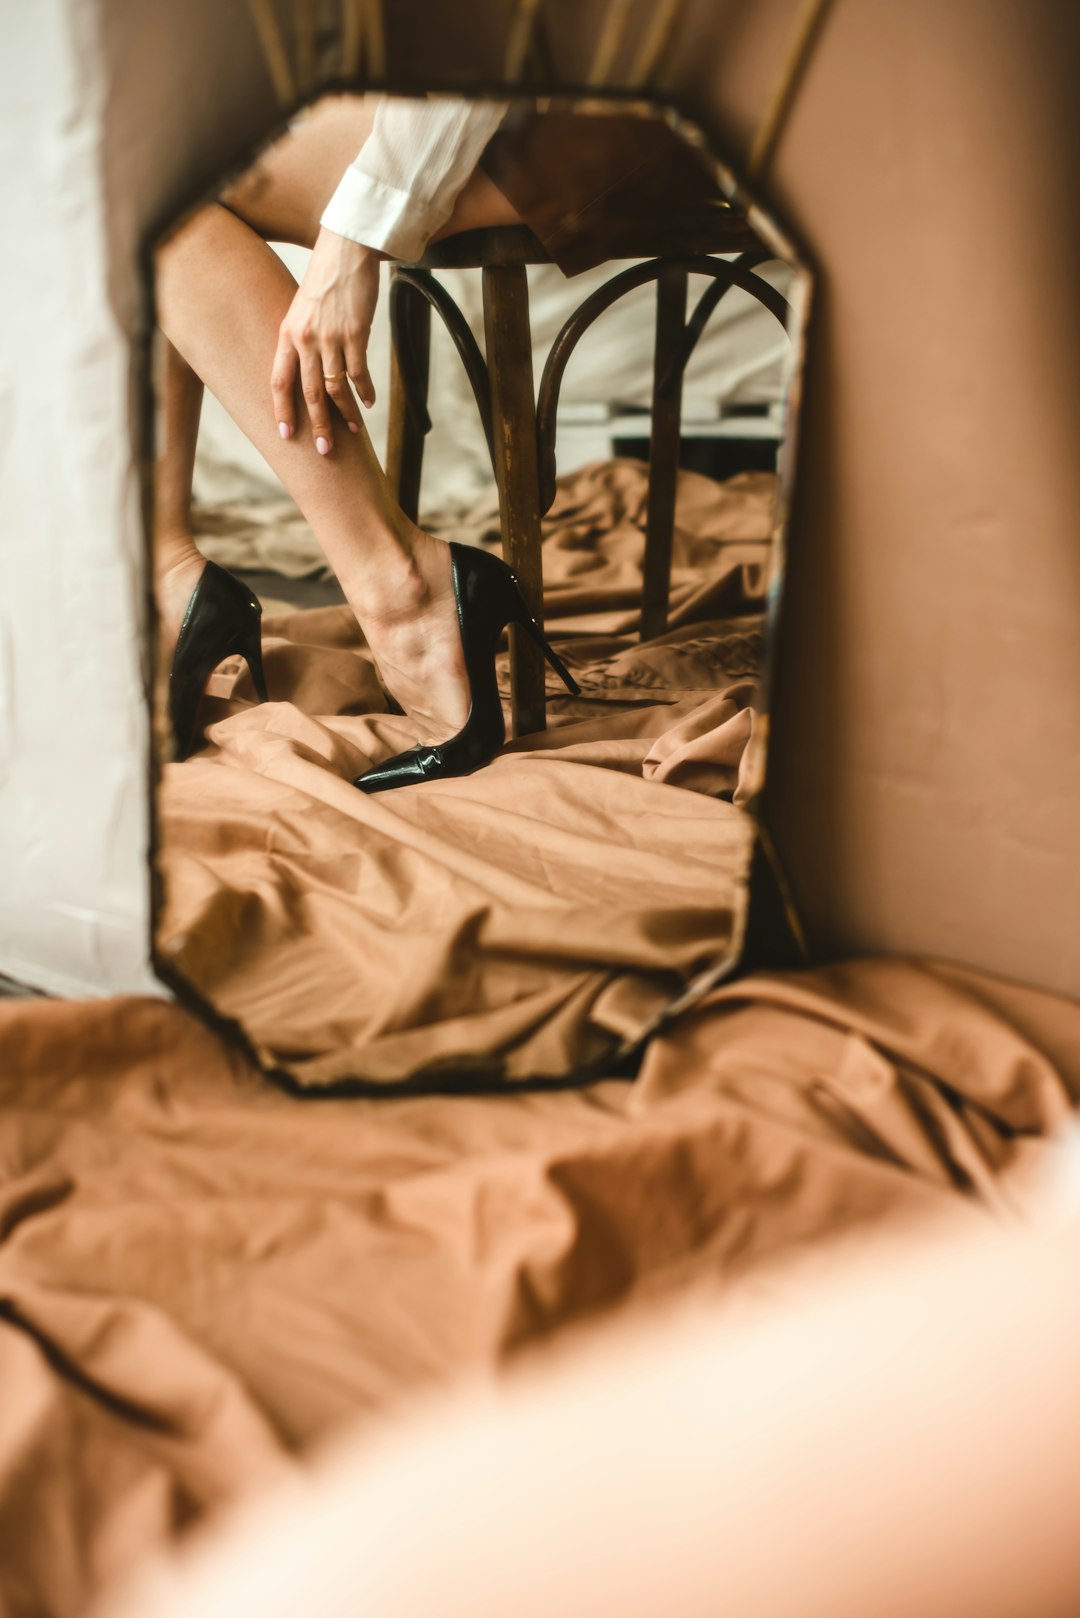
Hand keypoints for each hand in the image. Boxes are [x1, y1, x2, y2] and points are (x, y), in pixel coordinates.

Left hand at [272, 228, 381, 454]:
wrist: (346, 250)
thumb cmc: (325, 280)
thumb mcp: (301, 309)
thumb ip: (300, 339)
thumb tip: (304, 369)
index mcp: (287, 334)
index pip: (279, 380)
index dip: (282, 410)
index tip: (286, 435)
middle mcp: (305, 339)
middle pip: (309, 392)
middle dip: (317, 425)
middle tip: (325, 450)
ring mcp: (331, 337)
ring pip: (336, 387)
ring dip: (345, 412)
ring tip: (354, 430)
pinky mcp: (355, 333)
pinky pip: (358, 372)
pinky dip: (364, 390)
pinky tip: (369, 402)